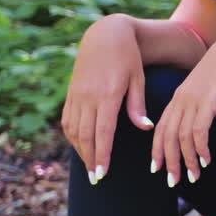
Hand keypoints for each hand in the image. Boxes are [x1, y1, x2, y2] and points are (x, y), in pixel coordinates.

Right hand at [62, 15, 155, 184]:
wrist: (105, 36)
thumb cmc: (129, 58)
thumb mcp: (138, 79)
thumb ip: (138, 105)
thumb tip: (146, 128)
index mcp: (109, 95)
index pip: (103, 132)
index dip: (102, 155)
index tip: (102, 174)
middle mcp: (89, 97)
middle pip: (86, 136)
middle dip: (90, 160)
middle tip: (95, 179)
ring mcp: (77, 95)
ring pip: (74, 130)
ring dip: (80, 150)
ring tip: (89, 167)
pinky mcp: (72, 93)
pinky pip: (68, 120)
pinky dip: (72, 136)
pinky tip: (80, 146)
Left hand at [151, 23, 215, 186]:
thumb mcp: (206, 87)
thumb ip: (200, 103)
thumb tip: (201, 119)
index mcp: (177, 98)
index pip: (161, 128)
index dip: (157, 150)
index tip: (157, 168)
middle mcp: (180, 101)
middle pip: (167, 137)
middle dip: (169, 162)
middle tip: (172, 181)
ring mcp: (192, 102)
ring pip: (181, 139)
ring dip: (187, 161)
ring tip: (193, 177)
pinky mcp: (207, 104)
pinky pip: (199, 132)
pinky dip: (200, 149)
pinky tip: (206, 160)